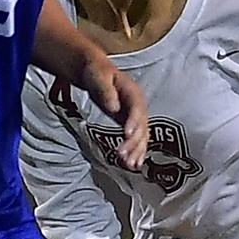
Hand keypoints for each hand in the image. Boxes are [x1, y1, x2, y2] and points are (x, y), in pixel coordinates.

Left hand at [80, 50, 149, 169]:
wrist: (97, 73)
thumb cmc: (97, 73)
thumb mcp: (98, 78)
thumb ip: (106, 92)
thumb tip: (114, 108)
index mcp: (132, 92)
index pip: (136, 107)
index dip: (134, 121)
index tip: (127, 134)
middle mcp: (138, 105)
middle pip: (141, 125)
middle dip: (134, 142)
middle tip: (123, 155)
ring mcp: (136, 116)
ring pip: (142, 136)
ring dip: (137, 151)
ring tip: (129, 165)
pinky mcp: (131, 125)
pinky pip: (138, 140)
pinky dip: (136, 152)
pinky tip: (133, 165)